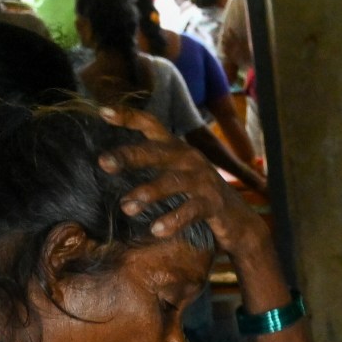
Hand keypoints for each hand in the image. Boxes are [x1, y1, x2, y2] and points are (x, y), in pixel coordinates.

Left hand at [96, 109, 266, 256]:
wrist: (239, 222)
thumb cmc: (197, 196)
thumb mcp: (176, 174)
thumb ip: (152, 165)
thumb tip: (108, 165)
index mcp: (176, 148)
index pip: (151, 124)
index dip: (128, 117)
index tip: (103, 112)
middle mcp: (189, 158)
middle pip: (156, 151)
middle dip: (128, 155)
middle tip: (104, 163)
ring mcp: (203, 180)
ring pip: (171, 181)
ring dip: (147, 193)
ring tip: (126, 207)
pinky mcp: (213, 203)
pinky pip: (190, 210)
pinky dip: (172, 220)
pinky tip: (157, 229)